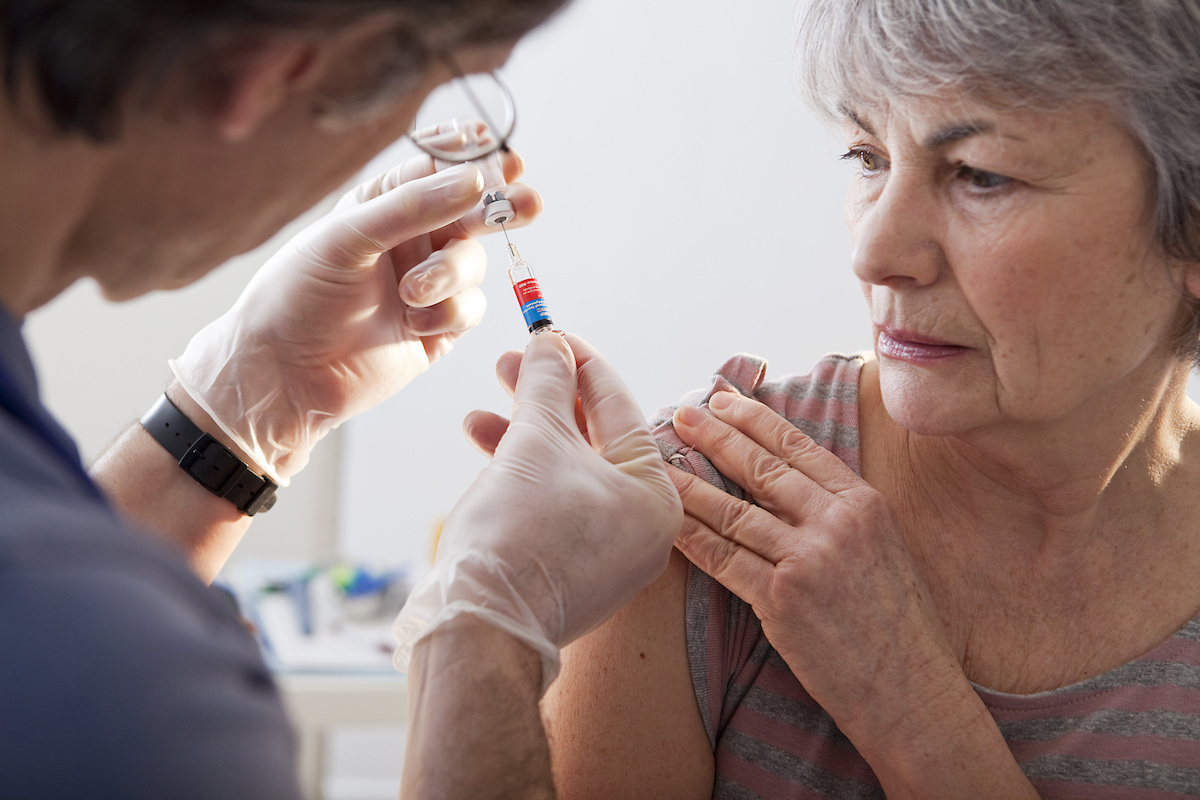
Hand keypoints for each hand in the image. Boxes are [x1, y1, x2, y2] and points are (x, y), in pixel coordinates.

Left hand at [170, 151, 540, 481]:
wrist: (285, 375)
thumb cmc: (298, 296)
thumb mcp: (347, 237)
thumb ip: (412, 207)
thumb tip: (477, 180)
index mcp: (382, 204)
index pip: (437, 167)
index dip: (473, 159)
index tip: (503, 153)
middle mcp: (409, 239)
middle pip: (473, 211)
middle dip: (502, 206)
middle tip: (528, 202)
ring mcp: (428, 283)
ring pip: (473, 262)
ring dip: (451, 275)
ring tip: (412, 294)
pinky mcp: (439, 327)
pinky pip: (471, 308)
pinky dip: (449, 313)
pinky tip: (414, 325)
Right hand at [393, 332, 682, 693]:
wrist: (482, 626)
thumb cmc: (521, 529)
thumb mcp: (536, 439)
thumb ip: (547, 383)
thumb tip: (549, 342)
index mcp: (657, 495)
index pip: (620, 408)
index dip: (580, 362)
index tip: (548, 333)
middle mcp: (644, 527)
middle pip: (592, 439)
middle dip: (545, 397)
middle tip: (509, 363)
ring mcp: (609, 555)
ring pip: (568, 473)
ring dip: (524, 434)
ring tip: (480, 410)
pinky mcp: (573, 572)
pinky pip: (556, 506)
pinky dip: (524, 477)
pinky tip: (483, 452)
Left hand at [668, 391, 964, 754]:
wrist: (912, 690)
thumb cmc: (899, 625)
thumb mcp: (886, 548)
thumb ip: (843, 513)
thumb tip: (795, 486)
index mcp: (865, 504)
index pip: (800, 448)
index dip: (756, 420)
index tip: (725, 401)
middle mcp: (837, 523)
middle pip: (762, 470)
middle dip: (716, 437)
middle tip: (684, 414)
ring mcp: (808, 560)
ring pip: (734, 512)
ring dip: (691, 486)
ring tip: (660, 465)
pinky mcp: (782, 599)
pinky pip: (723, 559)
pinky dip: (690, 538)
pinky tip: (667, 523)